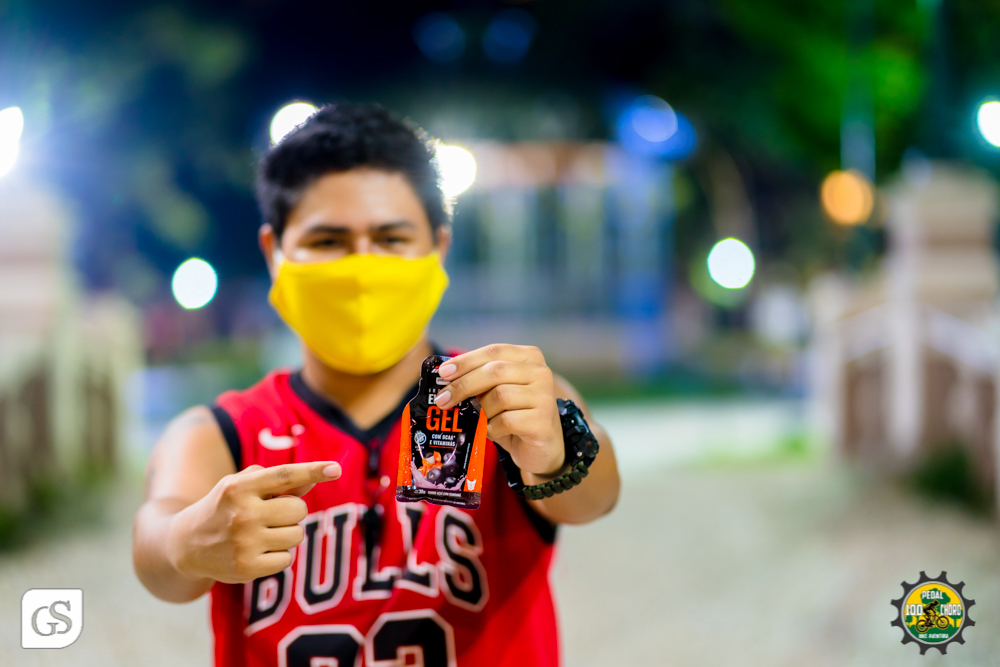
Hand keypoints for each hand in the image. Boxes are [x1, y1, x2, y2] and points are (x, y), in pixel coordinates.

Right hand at [167, 461, 340, 583]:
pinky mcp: (247, 568)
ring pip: (296, 535)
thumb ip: (278, 483)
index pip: (284, 475)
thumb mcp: (242, 488)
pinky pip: (287, 559)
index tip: (335, 469)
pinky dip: (278, 556)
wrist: (185, 544)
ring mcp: (244, 542)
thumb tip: (313, 479)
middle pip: (298, 510)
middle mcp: (242, 513)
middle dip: (292, 513)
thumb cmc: (224, 508)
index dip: (313, 471)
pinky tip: (257, 552)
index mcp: (239, 487)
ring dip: (287, 535)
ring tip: (263, 534)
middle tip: (271, 516)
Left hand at [435, 344, 563, 476]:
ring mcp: (544, 396)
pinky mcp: (543, 421)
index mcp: (529, 356)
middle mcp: (540, 372)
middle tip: (442, 400)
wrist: (541, 447)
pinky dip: (491, 428)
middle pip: (495, 371)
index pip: (493, 352)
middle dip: (464, 385)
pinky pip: (507, 421)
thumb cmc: (514, 416)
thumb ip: (478, 382)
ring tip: (474, 420)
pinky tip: (490, 431)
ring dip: (480, 410)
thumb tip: (445, 381)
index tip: (443, 373)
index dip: (466, 361)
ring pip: (500, 396)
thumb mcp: (495, 393)